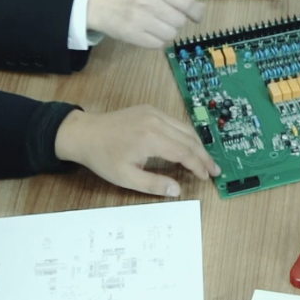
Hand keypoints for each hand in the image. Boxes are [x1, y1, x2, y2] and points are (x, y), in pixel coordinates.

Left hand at [54, 106, 221, 196]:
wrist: (84, 133)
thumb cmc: (103, 158)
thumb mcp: (126, 177)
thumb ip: (153, 184)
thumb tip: (178, 190)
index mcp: (151, 139)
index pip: (184, 152)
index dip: (198, 166)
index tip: (207, 177)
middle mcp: (157, 122)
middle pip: (189, 139)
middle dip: (204, 156)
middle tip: (215, 170)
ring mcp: (154, 113)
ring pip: (185, 128)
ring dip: (198, 144)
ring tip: (206, 160)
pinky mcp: (150, 110)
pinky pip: (175, 122)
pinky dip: (186, 135)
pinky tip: (189, 146)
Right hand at [87, 0, 204, 48]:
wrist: (96, 4)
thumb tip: (200, 10)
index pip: (187, 3)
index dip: (196, 13)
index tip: (197, 17)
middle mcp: (149, 1)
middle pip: (179, 21)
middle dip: (175, 22)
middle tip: (163, 18)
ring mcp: (140, 19)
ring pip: (170, 34)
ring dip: (166, 33)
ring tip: (153, 26)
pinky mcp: (132, 35)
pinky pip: (158, 44)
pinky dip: (156, 41)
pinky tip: (147, 33)